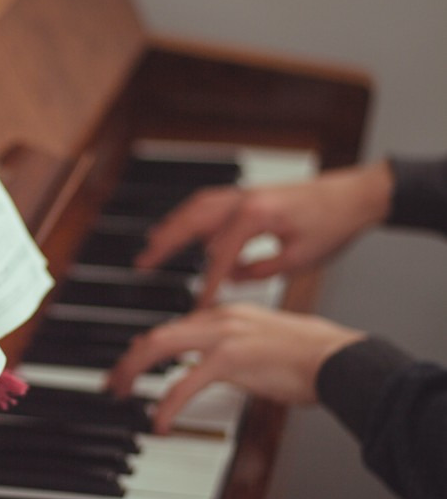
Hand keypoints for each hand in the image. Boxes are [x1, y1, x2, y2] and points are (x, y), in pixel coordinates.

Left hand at [105, 304, 363, 433]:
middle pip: (157, 333)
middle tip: (115, 381)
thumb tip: (210, 366)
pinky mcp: (231, 359)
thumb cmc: (311, 354)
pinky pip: (186, 383)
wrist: (338, 358)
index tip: (134, 362)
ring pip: (160, 347)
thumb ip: (232, 348)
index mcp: (225, 314)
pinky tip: (160, 421)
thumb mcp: (262, 341)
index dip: (148, 346)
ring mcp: (223, 336)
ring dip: (134, 371)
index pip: (174, 327)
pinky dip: (168, 404)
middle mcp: (219, 318)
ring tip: (122, 393)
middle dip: (130, 357)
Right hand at [135, 163, 392, 306]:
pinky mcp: (248, 194)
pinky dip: (190, 218)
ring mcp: (244, 194)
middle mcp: (244, 200)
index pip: (219, 255)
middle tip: (142, 263)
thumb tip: (233, 277)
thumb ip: (260, 270)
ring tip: (153, 246)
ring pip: (195, 208)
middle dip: (164, 244)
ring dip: (172, 227)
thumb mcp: (300, 259)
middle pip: (191, 222)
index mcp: (256, 216)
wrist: (355, 195)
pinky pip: (209, 204)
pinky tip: (186, 233)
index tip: (197, 305)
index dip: (208, 283)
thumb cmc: (333, 225)